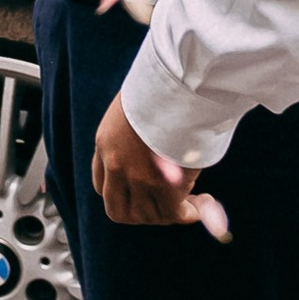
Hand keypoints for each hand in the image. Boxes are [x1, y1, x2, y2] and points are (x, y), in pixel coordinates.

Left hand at [91, 94, 200, 225]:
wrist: (176, 84)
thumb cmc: (161, 89)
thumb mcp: (135, 109)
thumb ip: (135, 134)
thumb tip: (154, 151)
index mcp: (105, 142)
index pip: (101, 185)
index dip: (122, 194)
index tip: (140, 192)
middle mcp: (116, 164)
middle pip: (118, 211)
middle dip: (140, 214)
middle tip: (161, 206)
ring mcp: (138, 178)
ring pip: (148, 215)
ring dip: (167, 213)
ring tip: (187, 201)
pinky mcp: (163, 186)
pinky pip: (173, 213)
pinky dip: (186, 214)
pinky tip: (197, 208)